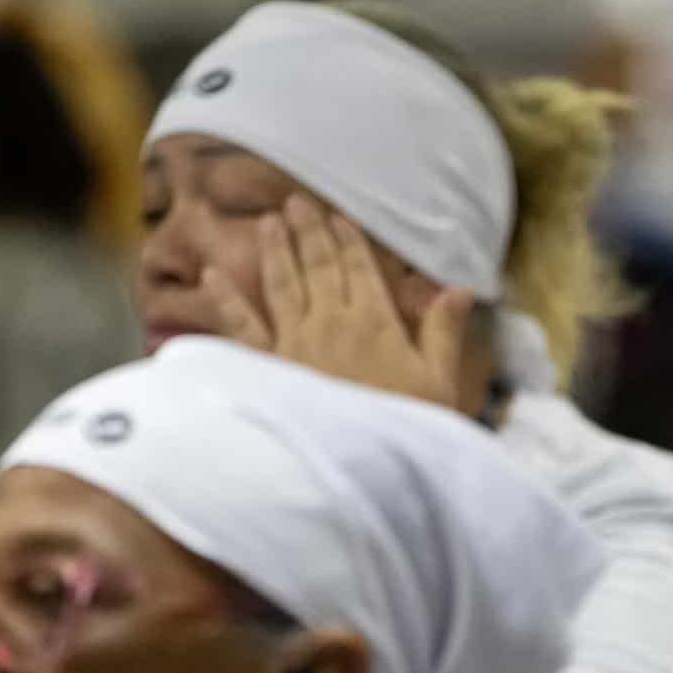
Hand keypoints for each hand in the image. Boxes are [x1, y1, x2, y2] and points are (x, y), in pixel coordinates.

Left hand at [203, 193, 475, 407]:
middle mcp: (331, 323)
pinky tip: (210, 275)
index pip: (360, 270)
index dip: (349, 241)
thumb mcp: (439, 384)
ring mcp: (294, 342)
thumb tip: (461, 288)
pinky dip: (224, 299)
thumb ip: (444, 333)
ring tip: (271, 222)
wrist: (358, 469)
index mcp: (376, 323)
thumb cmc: (407, 430)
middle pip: (320, 268)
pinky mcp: (265, 367)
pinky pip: (240, 326)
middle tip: (298, 202)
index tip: (339, 217)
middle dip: (310, 232)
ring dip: (277, 250)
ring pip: (283, 284)